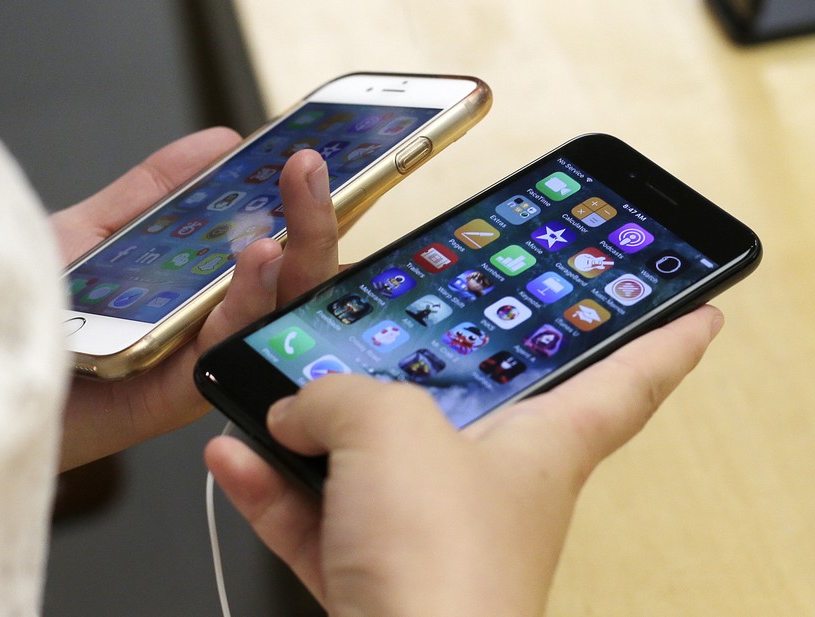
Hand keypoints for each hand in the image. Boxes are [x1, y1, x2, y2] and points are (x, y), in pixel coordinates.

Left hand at [54, 128, 338, 469]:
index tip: (311, 161)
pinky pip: (228, 345)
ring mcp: (200, 359)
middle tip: (311, 166)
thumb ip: (154, 190)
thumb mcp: (98, 230)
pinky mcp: (180, 395)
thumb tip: (221, 142)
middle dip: (313, 221)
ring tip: (299, 206)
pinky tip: (261, 258)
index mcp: (205, 290)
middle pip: (288, 280)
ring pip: (275, 314)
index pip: (275, 247)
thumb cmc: (38, 309)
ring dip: (297, 257)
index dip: (301, 206)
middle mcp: (212, 325)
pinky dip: (250, 300)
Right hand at [206, 305, 723, 616]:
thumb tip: (296, 410)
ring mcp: (427, 532)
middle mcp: (490, 482)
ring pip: (377, 463)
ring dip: (319, 428)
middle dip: (448, 366)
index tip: (699, 309)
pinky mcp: (374, 576)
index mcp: (542, 440)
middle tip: (428, 323)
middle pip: (481, 407)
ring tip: (277, 391)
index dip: (667, 339)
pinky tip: (232, 456)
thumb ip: (341, 396)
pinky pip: (321, 515)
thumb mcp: (393, 429)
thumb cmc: (440, 556)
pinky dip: (276, 487)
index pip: (630, 378)